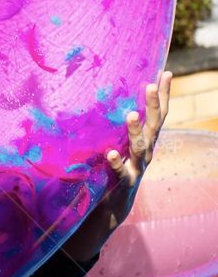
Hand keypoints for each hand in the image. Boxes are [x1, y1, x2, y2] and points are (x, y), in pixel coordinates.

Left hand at [62, 69, 172, 261]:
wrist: (115, 203)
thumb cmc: (117, 165)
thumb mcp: (120, 141)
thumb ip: (118, 123)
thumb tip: (109, 95)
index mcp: (146, 139)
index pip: (160, 113)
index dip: (165, 94)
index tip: (167, 72)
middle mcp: (146, 151)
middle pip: (155, 125)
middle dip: (154, 105)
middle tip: (151, 85)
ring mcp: (137, 167)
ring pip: (141, 147)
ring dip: (135, 130)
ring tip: (130, 114)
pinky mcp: (124, 182)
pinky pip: (122, 172)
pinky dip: (117, 162)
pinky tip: (111, 153)